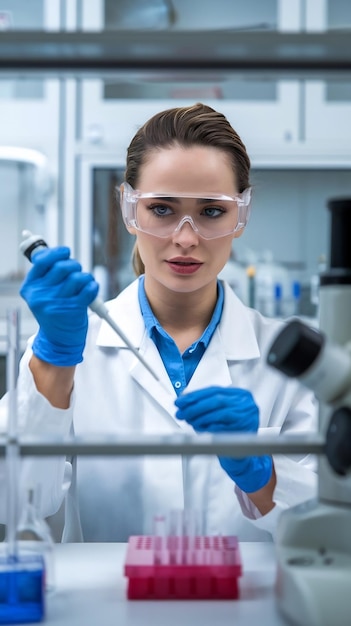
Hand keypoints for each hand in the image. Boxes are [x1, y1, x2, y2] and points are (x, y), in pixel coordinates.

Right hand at [20, 247, 98, 365]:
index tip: (65, 252)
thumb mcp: (41, 293)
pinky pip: (89, 288)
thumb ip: (45, 273)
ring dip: (85, 278)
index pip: (41, 260)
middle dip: (74, 266)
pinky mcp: (73, 310)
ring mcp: (56, 303)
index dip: (56, 252)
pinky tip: (90, 291)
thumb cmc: (53, 312)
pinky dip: (93, 287)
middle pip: (63, 266)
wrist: (59, 340)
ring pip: (78, 276)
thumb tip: (50, 250)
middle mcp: (40, 295)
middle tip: (76, 273)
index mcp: (30, 288)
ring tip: (83, 285)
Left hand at [175, 386, 272, 492]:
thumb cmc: (230, 430)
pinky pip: (223, 427)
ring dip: (200, 417)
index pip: (214, 390)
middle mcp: (246, 403)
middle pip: (216, 400)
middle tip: (182, 412)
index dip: (195, 395)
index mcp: (240, 394)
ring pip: (219, 413)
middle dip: (195, 406)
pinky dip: (209, 427)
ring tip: (190, 421)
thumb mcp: (220, 412)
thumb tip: (185, 401)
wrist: (241, 452)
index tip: (181, 401)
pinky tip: (200, 428)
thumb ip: (207, 404)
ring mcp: (247, 416)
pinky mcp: (245, 430)